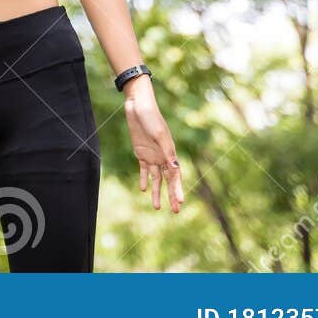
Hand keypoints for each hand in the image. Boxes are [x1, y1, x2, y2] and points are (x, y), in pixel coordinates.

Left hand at [123, 78, 183, 212]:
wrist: (137, 105)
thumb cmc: (150, 117)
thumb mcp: (158, 134)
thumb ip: (167, 151)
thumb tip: (175, 168)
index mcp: (170, 152)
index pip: (175, 175)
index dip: (178, 189)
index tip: (180, 203)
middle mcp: (163, 156)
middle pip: (168, 180)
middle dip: (171, 195)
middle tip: (175, 212)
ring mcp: (152, 154)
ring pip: (156, 178)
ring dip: (157, 191)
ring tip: (156, 207)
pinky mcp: (141, 152)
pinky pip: (144, 169)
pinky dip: (144, 179)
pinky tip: (143, 189)